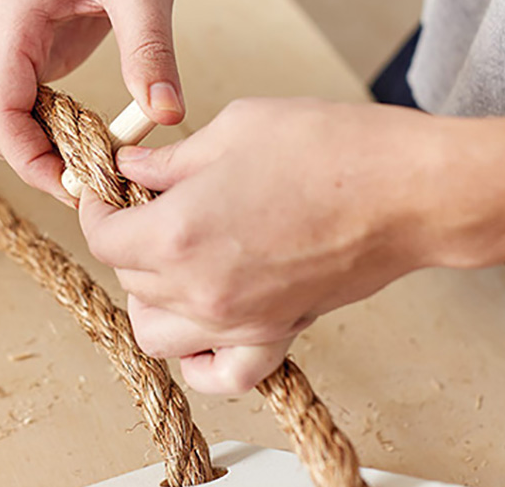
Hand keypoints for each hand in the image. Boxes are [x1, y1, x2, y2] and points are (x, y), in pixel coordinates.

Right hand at [0, 0, 217, 202]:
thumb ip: (151, 51)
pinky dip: (31, 128)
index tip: (71, 186)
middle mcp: (0, 33)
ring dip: (23, 145)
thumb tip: (163, 112)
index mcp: (15, 18)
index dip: (28, 159)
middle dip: (28, 157)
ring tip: (79, 154)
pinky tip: (71, 130)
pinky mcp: (28, 50)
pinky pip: (9, 103)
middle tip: (84, 174)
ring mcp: (9, 43)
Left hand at [79, 98, 504, 393]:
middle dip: (126, 240)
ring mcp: (237, 321)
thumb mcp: (232, 129)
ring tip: (172, 261)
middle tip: (149, 207)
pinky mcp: (275, 335)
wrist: (409, 190)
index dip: (95, 207)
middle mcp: (199, 289)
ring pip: (157, 334)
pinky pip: (218, 375)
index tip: (105, 190)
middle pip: (127, 279)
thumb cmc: (329, 149)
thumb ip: (169, 160)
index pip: (102, 237)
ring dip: (151, 299)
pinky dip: (200, 360)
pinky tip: (205, 325)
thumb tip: (131, 168)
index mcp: (178, 233)